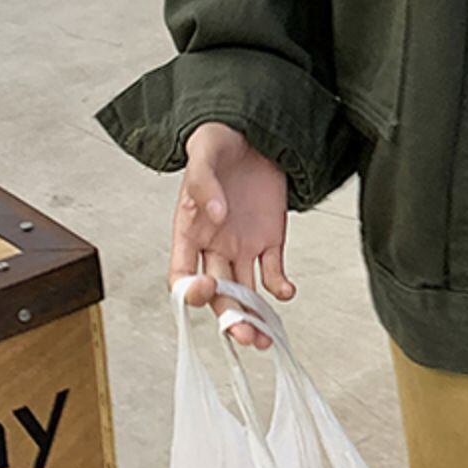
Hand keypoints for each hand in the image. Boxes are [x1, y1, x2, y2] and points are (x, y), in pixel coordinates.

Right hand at [170, 121, 292, 347]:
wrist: (254, 132)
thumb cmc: (219, 143)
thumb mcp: (205, 152)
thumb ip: (204, 183)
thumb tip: (215, 215)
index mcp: (189, 231)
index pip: (180, 275)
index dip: (190, 290)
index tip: (207, 288)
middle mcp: (214, 246)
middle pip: (216, 294)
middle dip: (228, 317)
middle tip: (244, 335)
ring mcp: (243, 245)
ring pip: (244, 292)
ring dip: (254, 316)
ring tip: (266, 336)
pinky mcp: (271, 239)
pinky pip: (273, 272)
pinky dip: (280, 287)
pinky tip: (287, 292)